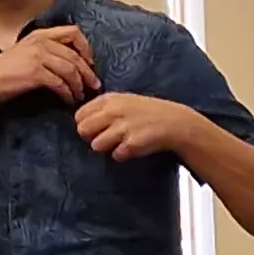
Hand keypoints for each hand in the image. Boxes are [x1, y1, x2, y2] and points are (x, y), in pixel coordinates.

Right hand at [0, 26, 96, 107]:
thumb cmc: (5, 72)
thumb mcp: (26, 51)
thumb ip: (46, 50)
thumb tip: (70, 60)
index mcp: (39, 34)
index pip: (73, 32)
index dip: (85, 47)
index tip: (89, 62)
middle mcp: (40, 42)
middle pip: (75, 55)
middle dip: (88, 72)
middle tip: (94, 85)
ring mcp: (37, 56)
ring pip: (71, 70)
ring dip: (79, 85)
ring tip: (81, 96)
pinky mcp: (35, 73)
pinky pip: (60, 84)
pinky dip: (68, 94)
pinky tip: (69, 100)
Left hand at [73, 92, 206, 161]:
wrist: (174, 122)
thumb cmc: (145, 113)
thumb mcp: (122, 101)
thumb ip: (101, 109)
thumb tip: (80, 122)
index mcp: (109, 99)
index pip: (79, 115)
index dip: (85, 124)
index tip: (97, 128)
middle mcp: (113, 111)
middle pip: (82, 130)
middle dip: (91, 137)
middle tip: (106, 137)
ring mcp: (122, 127)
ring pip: (96, 145)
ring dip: (107, 147)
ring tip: (121, 142)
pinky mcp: (131, 143)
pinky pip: (116, 155)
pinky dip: (123, 155)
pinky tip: (133, 147)